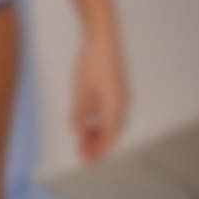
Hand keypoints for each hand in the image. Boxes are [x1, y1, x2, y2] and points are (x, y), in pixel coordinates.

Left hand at [70, 26, 130, 162]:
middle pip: (111, 133)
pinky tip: (86, 119)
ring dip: (97, 132)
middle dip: (96, 145)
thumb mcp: (81, 90)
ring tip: (82, 139)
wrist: (104, 38)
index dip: (96, 152)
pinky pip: (109, 111)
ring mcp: (121, 97)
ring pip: (110, 122)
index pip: (107, 139)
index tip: (84, 161)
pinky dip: (99, 119)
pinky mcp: (117, 89)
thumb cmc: (93, 63)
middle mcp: (122, 105)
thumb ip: (79, 113)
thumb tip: (76, 132)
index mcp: (115, 108)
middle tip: (80, 153)